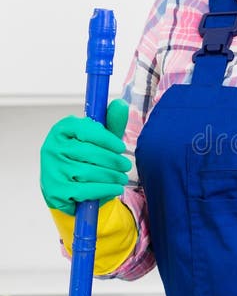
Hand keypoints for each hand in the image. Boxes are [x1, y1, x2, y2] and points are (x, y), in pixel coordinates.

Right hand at [40, 98, 130, 214]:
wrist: (65, 188)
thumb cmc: (84, 158)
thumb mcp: (97, 139)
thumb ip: (110, 124)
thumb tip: (121, 104)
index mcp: (61, 130)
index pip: (86, 129)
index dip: (107, 139)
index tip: (121, 147)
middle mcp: (52, 148)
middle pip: (89, 152)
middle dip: (113, 161)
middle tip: (126, 166)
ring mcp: (51, 170)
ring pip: (89, 172)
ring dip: (112, 176)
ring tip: (122, 178)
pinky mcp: (55, 190)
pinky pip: (86, 190)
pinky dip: (105, 190)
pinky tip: (116, 189)